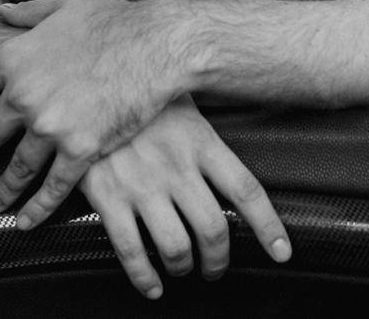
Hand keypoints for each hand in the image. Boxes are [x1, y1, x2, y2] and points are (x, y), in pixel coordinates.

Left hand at [0, 0, 189, 227]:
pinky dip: (36, 208)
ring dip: (0, 191)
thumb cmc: (115, 20)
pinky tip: (25, 222)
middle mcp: (23, 96)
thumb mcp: (65, 5)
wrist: (156, 45)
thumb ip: (29, 12)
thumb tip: (3, 10)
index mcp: (13, 59)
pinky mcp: (80, 149)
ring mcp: (50, 126)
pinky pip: (52, 187)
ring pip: (15, 169)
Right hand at [79, 97, 291, 298]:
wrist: (87, 83)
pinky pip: (131, 251)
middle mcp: (176, 167)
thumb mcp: (181, 101)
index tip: (281, 252)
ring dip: (183, 267)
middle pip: (214, 229)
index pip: (246, 191)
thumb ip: (205, 133)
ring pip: (176, 247)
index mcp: (200, 142)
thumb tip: (230, 156)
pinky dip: (144, 277)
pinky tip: (151, 284)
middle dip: (218, 259)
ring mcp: (142, 184)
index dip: (268, 228)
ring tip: (182, 268)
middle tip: (215, 266)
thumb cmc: (139, 91)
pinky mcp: (108, 197)